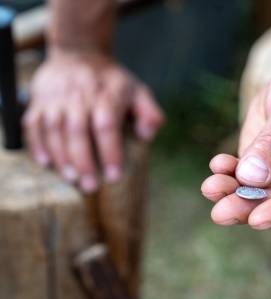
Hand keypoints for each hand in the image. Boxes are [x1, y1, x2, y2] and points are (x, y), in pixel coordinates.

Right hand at [24, 49, 163, 191]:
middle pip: (78, 130)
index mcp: (108, 93)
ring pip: (54, 129)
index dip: (110, 152)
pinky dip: (37, 145)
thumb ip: (150, 114)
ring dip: (62, 156)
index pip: (107, 125)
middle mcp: (80, 94)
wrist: (78, 51)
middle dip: (84, 161)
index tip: (114, 175)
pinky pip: (33, 124)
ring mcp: (57, 97)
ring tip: (72, 178)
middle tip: (90, 186)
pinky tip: (46, 163)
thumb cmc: (113, 81)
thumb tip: (146, 136)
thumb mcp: (139, 91)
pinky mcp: (39, 101)